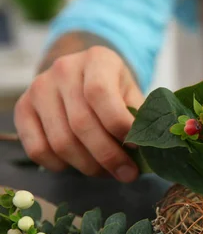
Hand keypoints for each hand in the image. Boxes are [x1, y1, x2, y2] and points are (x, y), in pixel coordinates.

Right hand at [14, 46, 143, 181]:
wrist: (82, 74)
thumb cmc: (115, 87)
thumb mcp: (132, 92)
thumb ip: (139, 117)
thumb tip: (148, 150)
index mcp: (97, 59)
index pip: (100, 94)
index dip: (119, 125)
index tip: (136, 147)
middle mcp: (64, 69)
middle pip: (81, 123)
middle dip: (108, 156)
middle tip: (128, 174)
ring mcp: (39, 88)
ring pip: (61, 141)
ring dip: (88, 166)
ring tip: (108, 173)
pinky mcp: (23, 109)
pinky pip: (37, 149)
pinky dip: (60, 166)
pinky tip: (80, 166)